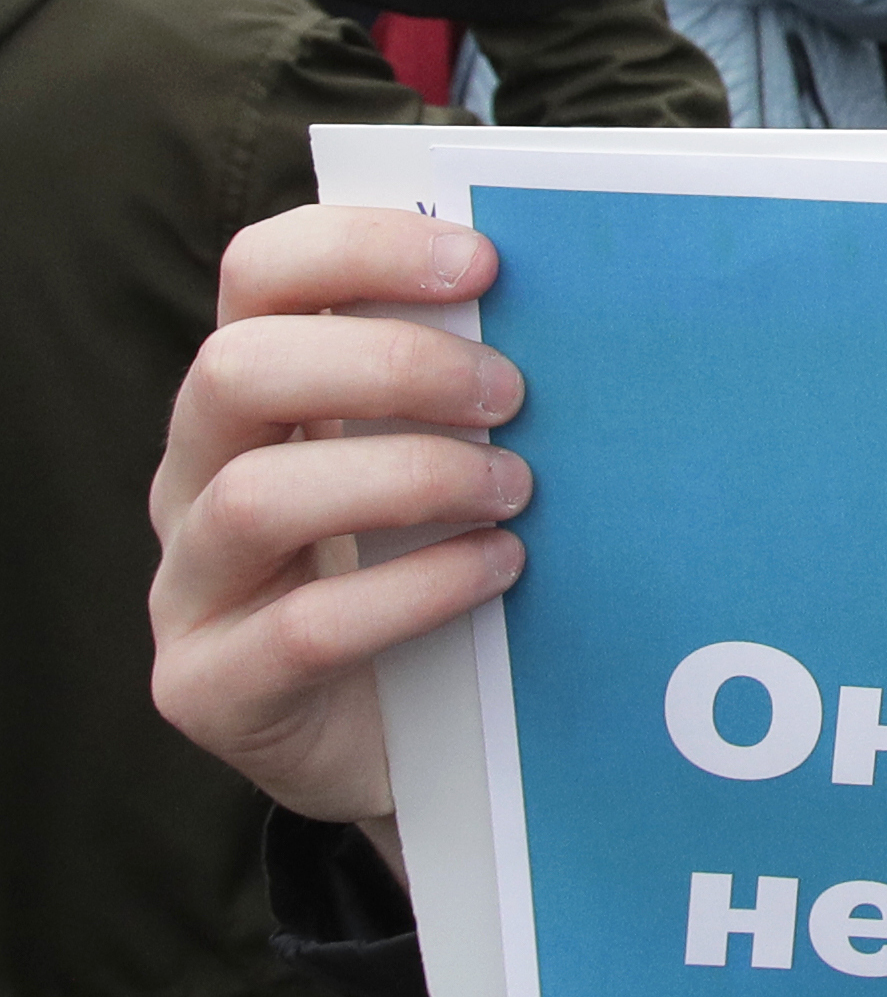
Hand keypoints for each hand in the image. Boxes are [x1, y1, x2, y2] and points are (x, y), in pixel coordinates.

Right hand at [149, 207, 533, 848]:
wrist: (412, 748)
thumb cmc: (437, 571)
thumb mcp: (446, 464)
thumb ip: (469, 391)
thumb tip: (585, 307)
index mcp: (252, 398)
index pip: (258, 276)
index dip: (358, 248)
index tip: (482, 261)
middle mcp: (196, 477)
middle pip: (238, 370)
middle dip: (389, 366)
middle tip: (511, 393)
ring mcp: (190, 586)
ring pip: (255, 498)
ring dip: (404, 478)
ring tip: (514, 490)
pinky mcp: (209, 688)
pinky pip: (301, 631)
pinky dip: (413, 591)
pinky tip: (495, 571)